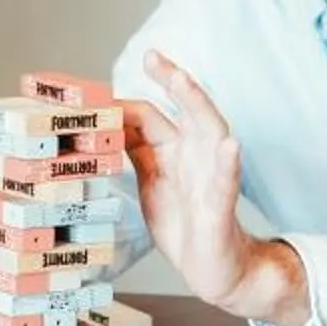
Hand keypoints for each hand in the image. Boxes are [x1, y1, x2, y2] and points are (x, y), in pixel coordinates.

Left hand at [125, 51, 273, 313]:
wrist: (212, 268)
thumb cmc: (183, 222)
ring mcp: (212, 177)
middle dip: (171, 81)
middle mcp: (197, 155)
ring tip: (184, 82)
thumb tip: (108, 120)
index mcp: (176, 150)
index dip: (124, 106)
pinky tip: (230, 147)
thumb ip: (135, 149)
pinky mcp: (221, 207)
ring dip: (197, 105)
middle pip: (187, 109)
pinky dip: (228, 163)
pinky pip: (227, 182)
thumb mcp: (150, 180)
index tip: (96, 101)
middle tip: (152, 57)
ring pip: (211, 131)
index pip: (152, 115)